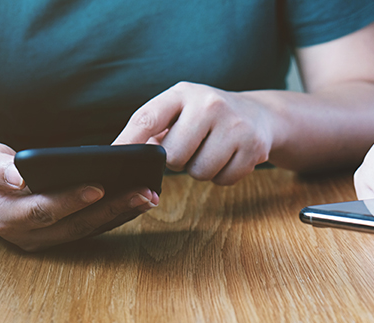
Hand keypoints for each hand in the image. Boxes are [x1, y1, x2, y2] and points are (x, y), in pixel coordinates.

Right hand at [0, 142, 158, 250]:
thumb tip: (19, 176)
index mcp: (7, 217)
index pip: (44, 210)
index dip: (71, 200)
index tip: (100, 186)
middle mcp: (29, 237)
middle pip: (76, 225)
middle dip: (112, 208)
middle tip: (144, 192)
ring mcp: (46, 242)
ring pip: (89, 230)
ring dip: (121, 215)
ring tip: (149, 196)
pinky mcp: (61, 238)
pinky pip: (93, 229)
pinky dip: (116, 216)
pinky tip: (139, 201)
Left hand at [113, 81, 272, 184]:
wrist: (259, 114)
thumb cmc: (207, 117)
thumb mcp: (180, 110)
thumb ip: (153, 129)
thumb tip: (124, 154)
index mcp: (183, 93)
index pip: (147, 117)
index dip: (128, 141)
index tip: (114, 157)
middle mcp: (209, 104)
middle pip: (174, 156)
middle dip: (177, 161)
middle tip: (190, 149)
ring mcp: (234, 125)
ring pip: (199, 172)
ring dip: (200, 170)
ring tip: (210, 152)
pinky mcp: (253, 146)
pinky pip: (223, 179)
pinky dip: (222, 176)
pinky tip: (228, 158)